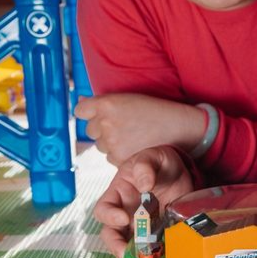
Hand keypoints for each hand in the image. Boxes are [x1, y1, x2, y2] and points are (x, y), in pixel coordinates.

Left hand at [75, 93, 205, 165]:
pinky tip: (135, 146)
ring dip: (110, 143)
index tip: (99, 114)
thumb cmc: (153, 111)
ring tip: (132, 136)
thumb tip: (80, 103)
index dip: (89, 113)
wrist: (176, 128)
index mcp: (106, 104)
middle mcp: (105, 123)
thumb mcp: (127, 99)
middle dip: (102, 129)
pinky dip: (120, 154)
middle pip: (90, 129)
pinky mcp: (118, 158)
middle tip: (124, 126)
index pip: (81, 110)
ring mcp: (111, 142)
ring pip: (100, 145)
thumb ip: (100, 103)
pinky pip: (110, 157)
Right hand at [94, 145, 194, 257]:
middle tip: (127, 254)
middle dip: (116, 246)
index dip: (109, 216)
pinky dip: (152, 257)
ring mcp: (140, 226)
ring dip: (132, 257)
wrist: (181, 173)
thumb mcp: (153, 157)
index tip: (123, 219)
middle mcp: (125, 213)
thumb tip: (144, 184)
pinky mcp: (156, 234)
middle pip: (111, 234)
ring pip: (128, 246)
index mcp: (118, 193)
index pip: (103, 208)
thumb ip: (145, 166)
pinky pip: (149, 249)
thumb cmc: (161, 162)